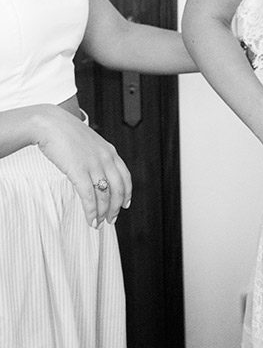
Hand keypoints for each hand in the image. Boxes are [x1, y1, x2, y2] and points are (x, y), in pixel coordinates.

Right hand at [32, 98, 132, 226]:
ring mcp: (94, 165)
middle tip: (112, 219)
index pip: (125, 176)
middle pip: (118, 188)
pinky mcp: (79, 171)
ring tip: (99, 223)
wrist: (51, 124)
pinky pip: (89, 196)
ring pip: (105, 194)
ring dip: (103, 212)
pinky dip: (91, 211)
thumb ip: (96, 156)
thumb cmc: (66, 133)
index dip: (127, 192)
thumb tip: (94, 172)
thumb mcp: (89, 143)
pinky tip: (90, 220)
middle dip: (116, 207)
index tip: (126, 204)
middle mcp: (106, 158)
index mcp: (110, 151)